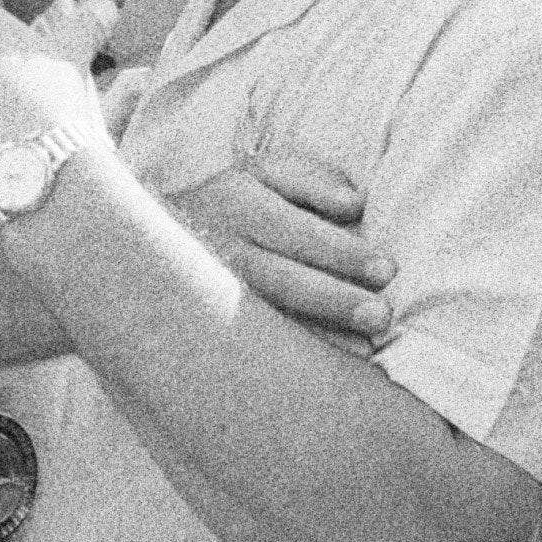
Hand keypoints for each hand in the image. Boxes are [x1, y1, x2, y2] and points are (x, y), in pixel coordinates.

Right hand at [168, 153, 390, 341]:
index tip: (388, 270)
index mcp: (240, 202)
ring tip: (366, 346)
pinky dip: (293, 356)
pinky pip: (254, 342)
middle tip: (382, 314)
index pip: (297, 230)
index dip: (342, 253)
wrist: (154, 239)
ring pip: (267, 318)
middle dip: (335, 299)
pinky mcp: (211, 324)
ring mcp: (214, 292)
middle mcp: (224, 250)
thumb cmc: (235, 202)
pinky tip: (330, 369)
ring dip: (319, 334)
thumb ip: (312, 180)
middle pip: (284, 279)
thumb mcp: (264, 172)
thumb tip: (355, 205)